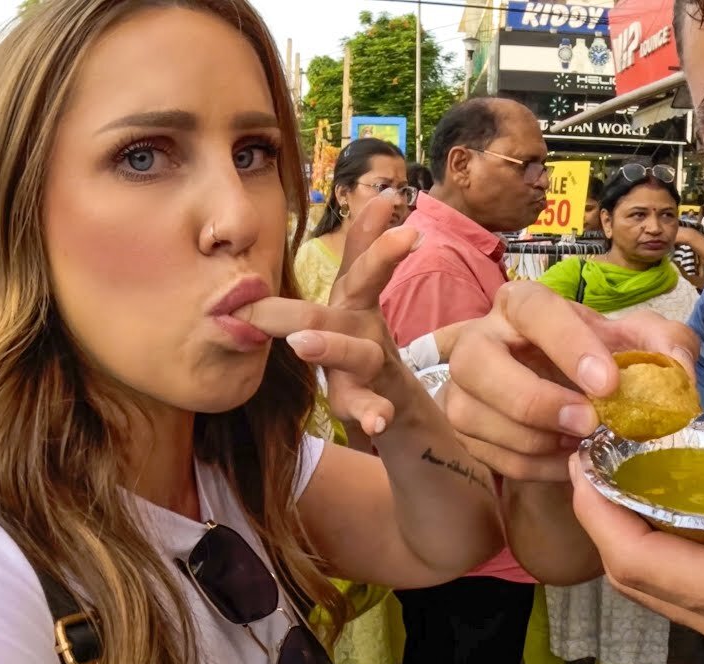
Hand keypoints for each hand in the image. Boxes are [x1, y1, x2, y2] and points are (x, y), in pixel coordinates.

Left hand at [236, 196, 417, 435]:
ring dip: (331, 347)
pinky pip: (374, 407)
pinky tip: (376, 423)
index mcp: (355, 300)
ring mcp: (375, 364)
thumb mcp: (359, 295)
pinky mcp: (377, 401)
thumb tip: (376, 200)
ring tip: (303, 345)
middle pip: (359, 293)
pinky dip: (374, 413)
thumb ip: (362, 250)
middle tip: (359, 254)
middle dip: (362, 263)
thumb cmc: (362, 344)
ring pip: (358, 353)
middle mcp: (368, 325)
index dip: (373, 231)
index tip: (388, 200)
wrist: (400, 407)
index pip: (364, 256)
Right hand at [443, 281, 699, 481]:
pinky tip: (568, 460)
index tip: (609, 383)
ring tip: (582, 443)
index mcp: (521, 305)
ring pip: (474, 415)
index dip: (568, 345)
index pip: (533, 311)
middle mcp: (478, 340)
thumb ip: (666, 344)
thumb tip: (679, 369)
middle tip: (588, 423)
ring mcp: (461, 388)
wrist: (566, 388)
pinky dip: (536, 467)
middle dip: (534, 399)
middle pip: (477, 363)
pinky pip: (492, 457)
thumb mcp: (638, 341)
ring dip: (536, 440)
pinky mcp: (461, 431)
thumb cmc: (597, 357)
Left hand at [569, 458, 703, 659]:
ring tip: (616, 470)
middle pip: (636, 577)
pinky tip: (662, 497)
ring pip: (654, 582)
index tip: (583, 460)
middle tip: (589, 457)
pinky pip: (681, 580)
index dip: (600, 515)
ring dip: (623, 530)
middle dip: (600, 520)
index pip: (643, 563)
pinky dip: (656, 541)